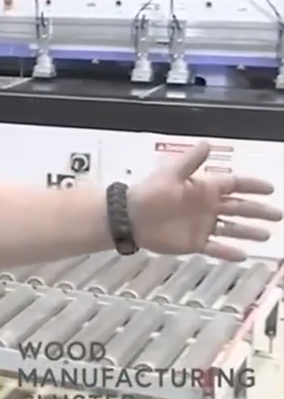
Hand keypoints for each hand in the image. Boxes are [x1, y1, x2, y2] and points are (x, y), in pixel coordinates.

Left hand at [130, 141, 281, 261]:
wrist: (130, 217)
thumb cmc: (151, 193)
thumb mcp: (172, 174)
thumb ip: (191, 161)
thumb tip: (207, 142)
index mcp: (204, 188)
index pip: (234, 185)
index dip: (252, 186)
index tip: (270, 188)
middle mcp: (207, 206)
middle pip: (239, 208)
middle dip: (259, 211)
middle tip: (278, 215)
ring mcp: (202, 225)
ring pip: (232, 228)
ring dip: (249, 231)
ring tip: (267, 235)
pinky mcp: (194, 242)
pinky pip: (216, 248)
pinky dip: (229, 252)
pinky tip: (244, 255)